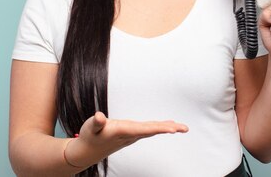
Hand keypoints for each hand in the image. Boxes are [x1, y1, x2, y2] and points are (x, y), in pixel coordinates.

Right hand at [65, 111, 187, 167]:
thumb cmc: (89, 137)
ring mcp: (131, 136)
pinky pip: (148, 130)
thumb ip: (96, 123)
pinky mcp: (130, 135)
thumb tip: (99, 117)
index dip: (159, 128)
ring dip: (167, 128)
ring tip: (181, 127)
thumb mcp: (90, 128)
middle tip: (184, 128)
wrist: (86, 152)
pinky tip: (167, 126)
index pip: (144, 129)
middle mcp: (129, 135)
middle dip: (168, 129)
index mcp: (122, 131)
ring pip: (152, 130)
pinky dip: (159, 127)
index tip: (172, 129)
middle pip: (152, 130)